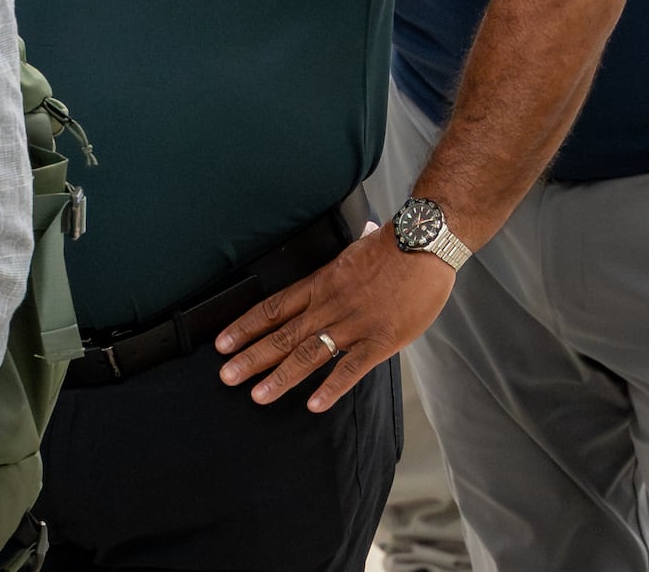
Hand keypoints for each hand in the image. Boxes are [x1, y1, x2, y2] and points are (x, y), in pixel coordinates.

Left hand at [212, 222, 454, 411]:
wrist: (424, 244)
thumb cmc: (394, 247)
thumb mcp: (354, 250)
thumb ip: (341, 265)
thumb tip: (342, 249)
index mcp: (320, 284)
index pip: (273, 308)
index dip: (246, 327)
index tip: (223, 343)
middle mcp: (329, 305)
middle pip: (282, 335)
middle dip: (251, 357)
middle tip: (226, 376)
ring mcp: (353, 324)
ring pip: (308, 354)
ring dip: (280, 377)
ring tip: (257, 395)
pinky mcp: (380, 340)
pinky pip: (351, 368)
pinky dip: (331, 388)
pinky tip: (314, 404)